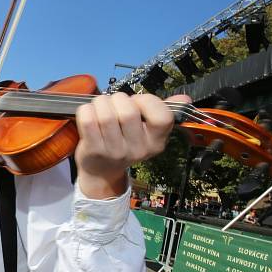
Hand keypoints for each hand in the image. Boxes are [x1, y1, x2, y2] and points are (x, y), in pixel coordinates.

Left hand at [74, 93, 190, 197]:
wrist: (101, 172)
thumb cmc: (125, 142)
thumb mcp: (147, 131)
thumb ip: (163, 112)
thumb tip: (185, 99)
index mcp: (156, 143)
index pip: (162, 117)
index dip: (148, 101)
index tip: (138, 102)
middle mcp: (138, 150)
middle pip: (128, 111)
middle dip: (118, 99)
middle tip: (114, 104)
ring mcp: (115, 152)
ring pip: (106, 113)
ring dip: (101, 103)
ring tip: (101, 107)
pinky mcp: (93, 150)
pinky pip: (88, 119)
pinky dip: (86, 110)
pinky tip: (89, 114)